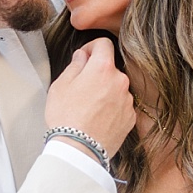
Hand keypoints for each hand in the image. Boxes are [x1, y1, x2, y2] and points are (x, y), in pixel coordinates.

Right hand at [45, 38, 135, 155]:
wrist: (79, 149)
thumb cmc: (66, 117)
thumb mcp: (61, 85)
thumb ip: (75, 65)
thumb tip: (82, 56)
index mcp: (103, 69)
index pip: (104, 43)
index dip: (92, 47)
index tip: (84, 57)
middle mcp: (121, 81)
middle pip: (110, 68)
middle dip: (96, 73)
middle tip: (80, 88)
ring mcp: (128, 100)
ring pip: (116, 87)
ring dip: (105, 91)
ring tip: (88, 107)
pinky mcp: (131, 117)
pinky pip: (121, 105)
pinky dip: (112, 107)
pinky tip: (98, 118)